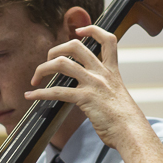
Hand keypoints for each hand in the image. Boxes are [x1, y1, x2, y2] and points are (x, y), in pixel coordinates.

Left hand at [24, 26, 148, 150]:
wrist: (132, 132)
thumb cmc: (126, 120)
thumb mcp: (118, 97)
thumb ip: (106, 89)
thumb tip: (95, 95)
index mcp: (112, 71)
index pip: (107, 39)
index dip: (92, 29)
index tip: (78, 31)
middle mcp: (102, 73)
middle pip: (76, 46)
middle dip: (55, 50)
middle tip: (48, 61)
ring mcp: (94, 84)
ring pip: (62, 63)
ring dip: (42, 69)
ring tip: (35, 78)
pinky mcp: (86, 98)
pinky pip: (57, 91)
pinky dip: (40, 93)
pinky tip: (31, 96)